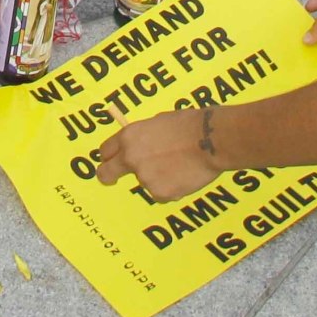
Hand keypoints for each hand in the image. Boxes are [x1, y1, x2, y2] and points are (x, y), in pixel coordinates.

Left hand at [95, 108, 219, 201]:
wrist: (210, 140)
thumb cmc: (189, 126)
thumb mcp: (157, 123)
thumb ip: (143, 138)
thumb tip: (142, 146)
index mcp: (129, 136)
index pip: (105, 151)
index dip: (108, 156)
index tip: (109, 161)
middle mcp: (131, 158)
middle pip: (106, 173)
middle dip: (107, 176)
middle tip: (111, 179)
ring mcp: (144, 177)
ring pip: (145, 182)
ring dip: (156, 178)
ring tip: (178, 164)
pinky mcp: (159, 193)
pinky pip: (162, 193)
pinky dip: (171, 188)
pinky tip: (184, 175)